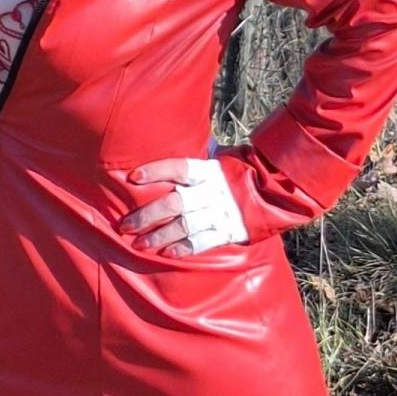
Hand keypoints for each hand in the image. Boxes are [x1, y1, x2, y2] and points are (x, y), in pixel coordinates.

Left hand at [119, 148, 248, 254]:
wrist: (271, 194)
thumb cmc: (235, 175)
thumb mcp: (219, 161)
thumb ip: (196, 159)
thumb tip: (168, 141)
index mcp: (209, 171)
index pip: (179, 168)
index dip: (155, 171)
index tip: (132, 177)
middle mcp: (213, 191)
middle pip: (175, 202)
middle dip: (147, 215)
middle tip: (125, 225)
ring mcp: (221, 213)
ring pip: (184, 225)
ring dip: (159, 236)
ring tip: (139, 244)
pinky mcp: (228, 232)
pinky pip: (202, 242)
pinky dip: (183, 248)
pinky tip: (166, 254)